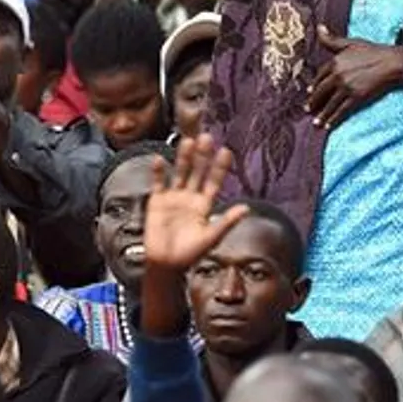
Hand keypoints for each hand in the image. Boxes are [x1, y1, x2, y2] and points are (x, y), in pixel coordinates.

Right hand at [141, 134, 248, 274]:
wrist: (166, 264)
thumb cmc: (190, 254)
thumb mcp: (212, 238)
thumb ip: (227, 222)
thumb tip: (246, 208)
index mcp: (205, 205)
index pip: (214, 181)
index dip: (220, 167)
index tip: (226, 151)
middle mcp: (190, 198)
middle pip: (197, 172)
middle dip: (202, 156)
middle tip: (206, 137)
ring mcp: (173, 198)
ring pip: (180, 173)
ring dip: (183, 158)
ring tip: (187, 142)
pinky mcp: (157, 202)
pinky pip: (158, 183)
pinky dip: (159, 172)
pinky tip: (160, 159)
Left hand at [306, 29, 402, 130]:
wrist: (394, 62)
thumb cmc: (374, 51)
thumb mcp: (351, 43)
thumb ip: (332, 39)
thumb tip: (319, 28)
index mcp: (335, 62)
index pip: (320, 77)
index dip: (314, 85)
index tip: (309, 92)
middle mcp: (338, 76)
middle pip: (321, 92)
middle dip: (313, 102)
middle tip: (308, 109)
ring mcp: (347, 88)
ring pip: (330, 104)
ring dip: (322, 114)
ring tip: (315, 122)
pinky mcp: (357, 97)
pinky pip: (342, 110)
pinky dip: (334, 119)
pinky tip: (328, 126)